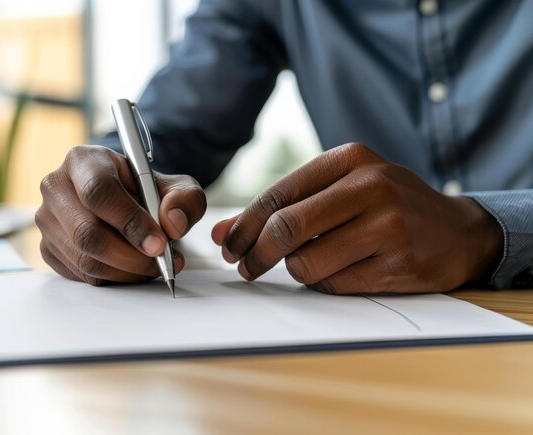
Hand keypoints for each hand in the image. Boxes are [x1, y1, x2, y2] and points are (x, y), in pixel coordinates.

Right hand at [36, 145, 206, 284]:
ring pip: (85, 260)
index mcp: (83, 160)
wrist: (125, 199)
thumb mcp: (175, 186)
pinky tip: (134, 268)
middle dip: (131, 256)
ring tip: (154, 266)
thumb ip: (184, 200)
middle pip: (87, 233)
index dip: (130, 221)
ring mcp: (47, 220)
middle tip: (162, 262)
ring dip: (126, 272)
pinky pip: (82, 275)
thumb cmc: (146, 190)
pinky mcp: (48, 248)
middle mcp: (56, 187)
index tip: (159, 243)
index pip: (99, 192)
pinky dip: (114, 278)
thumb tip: (173, 224)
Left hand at [212, 143, 502, 293]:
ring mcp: (389, 225)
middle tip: (245, 268)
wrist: (458, 231)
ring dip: (297, 271)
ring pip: (306, 263)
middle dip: (255, 254)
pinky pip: (335, 285)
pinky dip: (325, 284)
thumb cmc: (386, 207)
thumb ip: (282, 209)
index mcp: (350, 160)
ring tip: (313, 263)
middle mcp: (371, 186)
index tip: (227, 245)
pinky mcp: (400, 263)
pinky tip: (342, 272)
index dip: (243, 225)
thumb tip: (221, 233)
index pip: (277, 195)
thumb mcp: (340, 191)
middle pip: (286, 228)